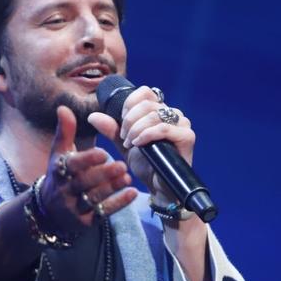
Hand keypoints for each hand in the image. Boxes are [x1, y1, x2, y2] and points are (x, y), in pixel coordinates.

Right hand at [40, 106, 137, 233]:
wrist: (49, 212)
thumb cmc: (59, 176)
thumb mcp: (59, 154)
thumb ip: (64, 132)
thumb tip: (63, 107)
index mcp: (59, 170)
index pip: (72, 165)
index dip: (87, 159)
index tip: (103, 152)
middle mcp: (65, 190)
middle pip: (84, 182)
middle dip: (103, 175)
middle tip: (123, 165)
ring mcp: (75, 207)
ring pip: (94, 197)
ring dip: (112, 188)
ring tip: (128, 178)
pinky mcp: (86, 221)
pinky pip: (103, 213)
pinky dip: (118, 203)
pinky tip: (132, 194)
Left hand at [87, 86, 194, 203]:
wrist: (159, 187)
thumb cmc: (146, 165)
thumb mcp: (125, 145)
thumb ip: (111, 130)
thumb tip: (93, 116)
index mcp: (160, 111)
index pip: (146, 92)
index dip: (130, 103)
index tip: (121, 122)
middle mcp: (174, 114)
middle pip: (148, 103)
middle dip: (130, 120)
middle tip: (124, 138)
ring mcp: (182, 125)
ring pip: (155, 115)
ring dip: (136, 128)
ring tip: (130, 143)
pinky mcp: (187, 137)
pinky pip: (163, 128)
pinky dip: (147, 134)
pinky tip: (138, 144)